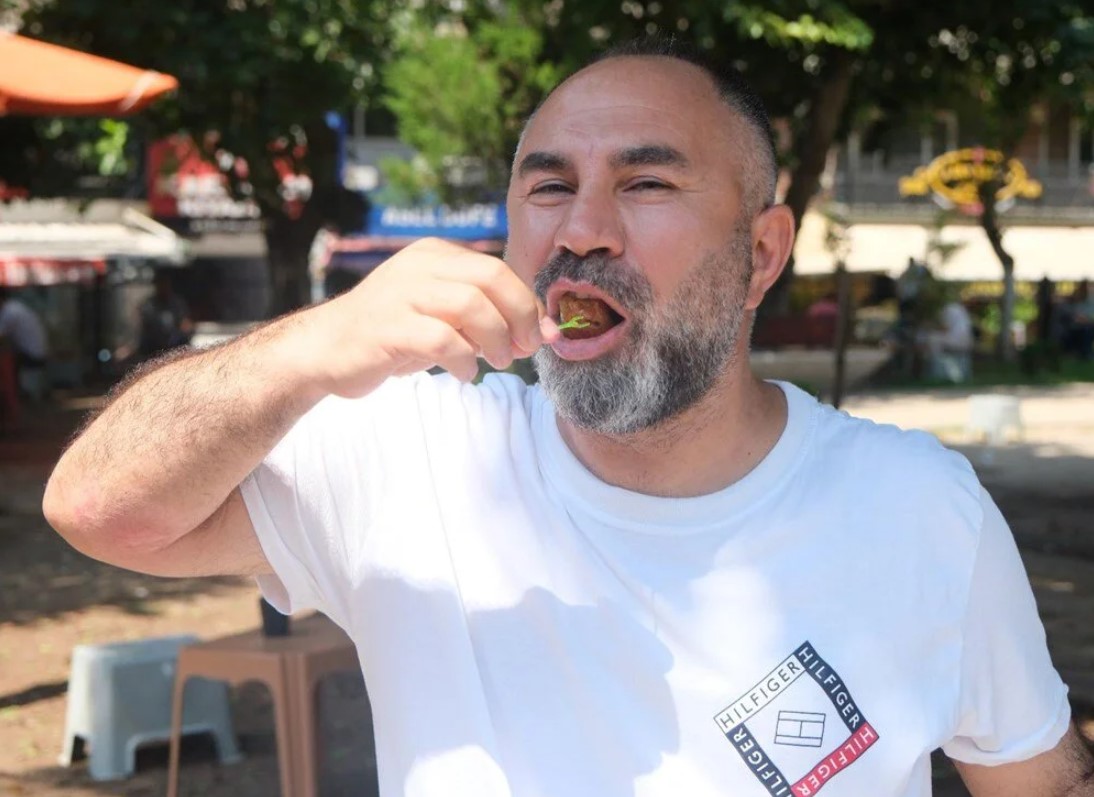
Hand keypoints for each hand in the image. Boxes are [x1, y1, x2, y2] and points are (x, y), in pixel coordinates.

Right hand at [304, 238, 555, 397]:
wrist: (324, 349)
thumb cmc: (391, 334)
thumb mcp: (441, 317)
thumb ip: (486, 318)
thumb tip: (546, 333)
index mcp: (434, 256)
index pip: (497, 269)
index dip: (527, 304)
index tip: (540, 336)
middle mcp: (418, 266)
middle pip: (491, 278)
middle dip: (519, 317)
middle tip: (524, 349)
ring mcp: (401, 294)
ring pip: (471, 305)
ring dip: (496, 339)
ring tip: (497, 362)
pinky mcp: (388, 327)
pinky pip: (442, 340)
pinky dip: (464, 360)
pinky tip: (465, 373)